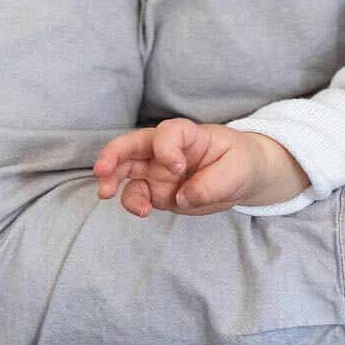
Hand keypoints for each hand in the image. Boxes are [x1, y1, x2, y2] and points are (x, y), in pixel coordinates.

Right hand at [93, 118, 309, 215]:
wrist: (242, 178)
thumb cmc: (240, 163)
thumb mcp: (238, 170)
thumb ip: (212, 184)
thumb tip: (182, 198)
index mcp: (189, 135)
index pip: (168, 132)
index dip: (166, 148)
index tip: (179, 167)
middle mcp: (168, 150)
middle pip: (133, 144)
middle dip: (114, 154)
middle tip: (102, 171)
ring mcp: (158, 171)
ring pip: (126, 170)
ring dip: (112, 179)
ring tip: (106, 194)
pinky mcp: (157, 191)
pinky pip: (137, 195)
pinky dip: (132, 202)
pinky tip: (140, 211)